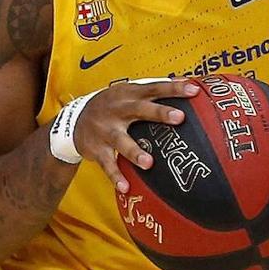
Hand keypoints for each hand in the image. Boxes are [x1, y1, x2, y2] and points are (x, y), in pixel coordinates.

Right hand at [73, 78, 200, 192]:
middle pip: (140, 110)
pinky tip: (126, 187)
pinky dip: (115, 176)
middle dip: (160, 113)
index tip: (193, 90)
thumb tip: (187, 82)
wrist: (75, 119)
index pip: (155, 88)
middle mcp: (119, 110)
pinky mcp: (97, 149)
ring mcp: (107, 130)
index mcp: (130, 94)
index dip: (174, 88)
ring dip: (135, 152)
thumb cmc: (113, 104)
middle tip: (179, 118)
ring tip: (149, 163)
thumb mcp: (129, 91)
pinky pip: (107, 164)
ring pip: (121, 141)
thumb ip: (154, 89)